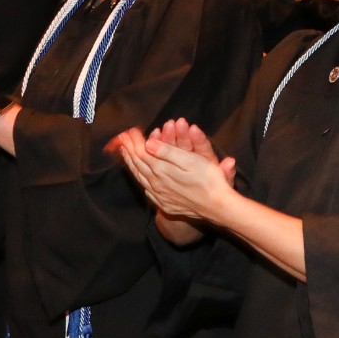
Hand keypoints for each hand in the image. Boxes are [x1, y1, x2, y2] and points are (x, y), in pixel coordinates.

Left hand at [114, 122, 237, 224]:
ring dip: (130, 162)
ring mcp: (159, 194)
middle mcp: (157, 183)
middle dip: (129, 149)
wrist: (216, 208)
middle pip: (138, 164)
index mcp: (162, 170)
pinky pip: (145, 187)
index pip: (142, 152)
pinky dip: (138, 177)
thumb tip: (149, 144)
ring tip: (124, 152)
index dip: (135, 140)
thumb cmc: (209, 180)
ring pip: (139, 176)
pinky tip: (138, 174)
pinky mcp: (164, 202)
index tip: (130, 130)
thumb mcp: (191, 160)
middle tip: (122, 137)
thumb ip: (168, 152)